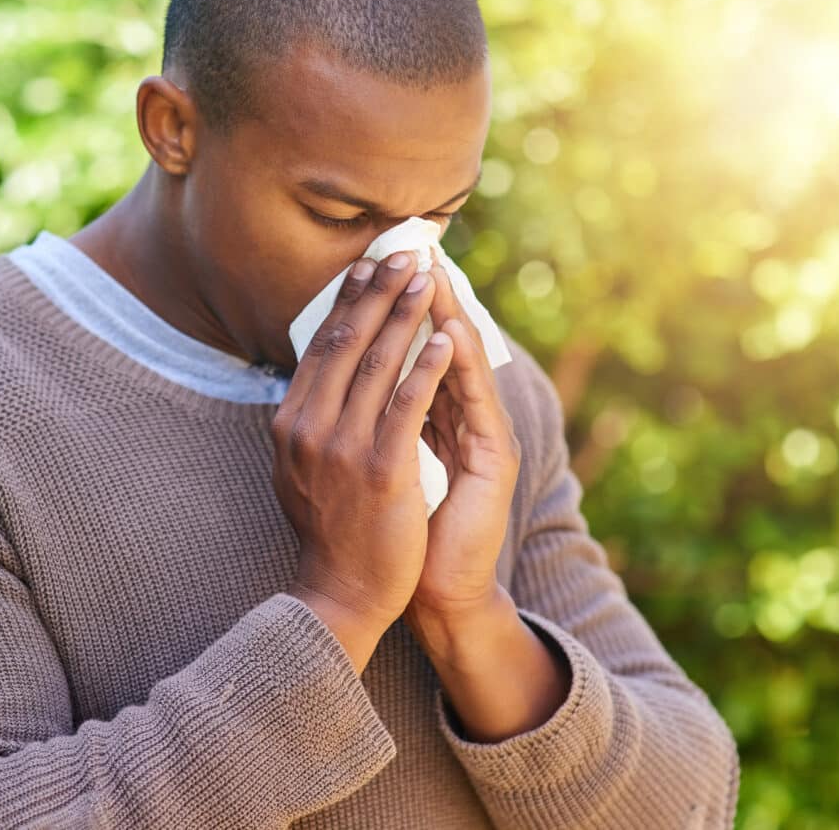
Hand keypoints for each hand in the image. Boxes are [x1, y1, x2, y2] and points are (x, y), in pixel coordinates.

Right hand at [272, 250, 452, 646]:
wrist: (342, 591)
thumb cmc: (330, 529)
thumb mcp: (300, 468)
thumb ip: (309, 422)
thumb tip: (315, 380)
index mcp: (290, 422)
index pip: (320, 346)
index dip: (347, 300)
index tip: (367, 266)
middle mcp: (308, 426)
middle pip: (346, 341)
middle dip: (377, 292)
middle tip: (403, 253)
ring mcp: (342, 446)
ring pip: (376, 363)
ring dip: (405, 314)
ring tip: (427, 280)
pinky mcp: (381, 467)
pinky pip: (407, 404)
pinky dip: (427, 367)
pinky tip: (445, 338)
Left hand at [405, 252, 521, 628]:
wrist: (433, 591)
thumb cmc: (400, 531)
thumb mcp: (379, 464)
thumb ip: (376, 420)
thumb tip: (341, 379)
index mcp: (433, 418)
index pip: (413, 350)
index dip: (393, 309)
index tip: (371, 265)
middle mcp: (463, 420)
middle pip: (442, 344)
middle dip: (419, 296)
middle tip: (405, 248)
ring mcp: (483, 437)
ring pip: (462, 363)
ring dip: (444, 314)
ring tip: (430, 270)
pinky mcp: (496, 459)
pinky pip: (474, 403)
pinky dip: (459, 365)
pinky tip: (450, 332)